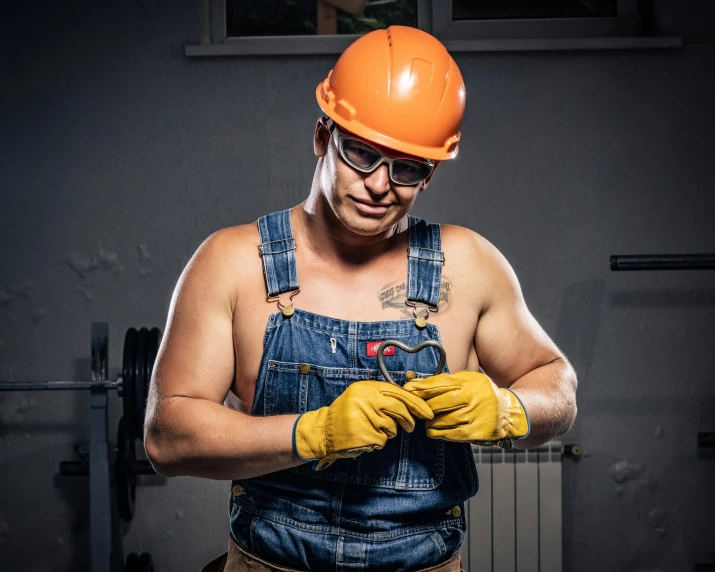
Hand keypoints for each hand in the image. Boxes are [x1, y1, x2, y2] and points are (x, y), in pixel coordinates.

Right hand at [293, 380, 432, 469]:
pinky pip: (382, 441)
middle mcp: (365, 399)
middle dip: (408, 420)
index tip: (428, 413)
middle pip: (399, 409)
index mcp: (367, 387)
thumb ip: (384, 397)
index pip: (399, 393)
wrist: (323, 431)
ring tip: (373, 429)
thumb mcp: (363, 397)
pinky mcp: (363, 435)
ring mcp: (363, 417)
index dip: (416, 404)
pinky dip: (377, 442)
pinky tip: (366, 438)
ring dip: (388, 432)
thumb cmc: (347, 413)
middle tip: (410, 427)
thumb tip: (413, 403)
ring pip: (392, 427)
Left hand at [403, 371, 529, 446]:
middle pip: (437, 404)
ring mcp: (474, 416)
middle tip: (417, 408)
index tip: (407, 389)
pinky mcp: (475, 433)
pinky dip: (438, 433)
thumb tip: (414, 383)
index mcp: (468, 381)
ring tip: (427, 420)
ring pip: (441, 420)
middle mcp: (472, 398)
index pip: (438, 384)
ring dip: (429, 422)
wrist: (507, 413)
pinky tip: (434, 430)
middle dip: (423, 407)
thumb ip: (443, 381)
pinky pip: (450, 434)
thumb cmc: (481, 394)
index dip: (420, 388)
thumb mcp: (467, 381)